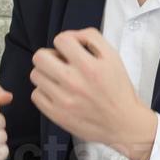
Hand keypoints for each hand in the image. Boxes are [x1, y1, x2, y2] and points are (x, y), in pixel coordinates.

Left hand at [30, 28, 157, 159]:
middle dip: (50, 56)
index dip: (65, 41)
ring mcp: (63, 100)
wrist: (123, 123)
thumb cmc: (118, 90)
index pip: (60, 40)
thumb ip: (92, 38)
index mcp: (89, 66)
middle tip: (60, 63)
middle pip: (40, 57)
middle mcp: (73, 83)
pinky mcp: (56, 115)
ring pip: (36, 75)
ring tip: (59, 79)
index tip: (70, 50)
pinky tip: (57, 92)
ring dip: (46, 73)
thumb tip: (72, 35)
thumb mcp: (113, 57)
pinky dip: (44, 92)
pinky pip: (36, 95)